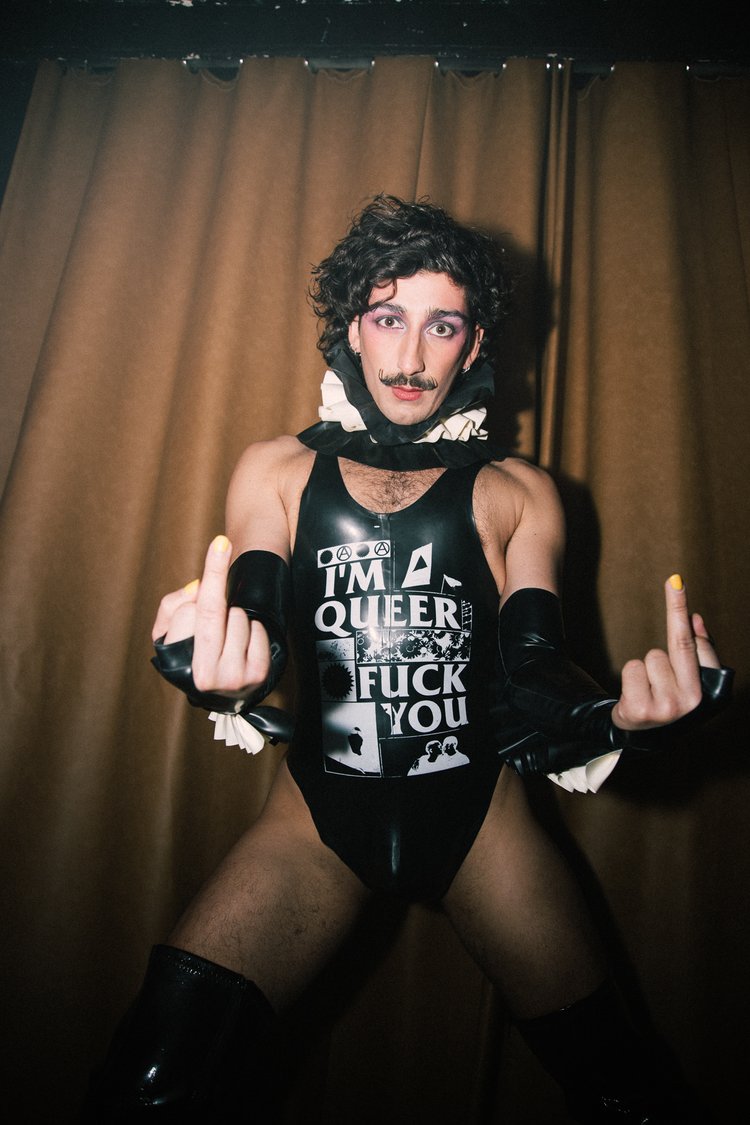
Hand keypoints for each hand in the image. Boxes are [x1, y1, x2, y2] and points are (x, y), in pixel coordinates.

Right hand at [151, 535, 270, 699]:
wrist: (220, 686)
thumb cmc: (192, 648)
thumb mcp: (169, 629)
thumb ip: (172, 606)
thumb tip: (197, 588)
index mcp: (176, 662)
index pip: (189, 611)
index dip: (208, 577)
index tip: (220, 544)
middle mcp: (203, 676)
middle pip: (215, 614)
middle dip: (219, 586)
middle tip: (222, 557)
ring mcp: (232, 680)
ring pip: (239, 620)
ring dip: (235, 618)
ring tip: (228, 633)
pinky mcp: (257, 677)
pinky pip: (259, 632)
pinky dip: (254, 630)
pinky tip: (244, 642)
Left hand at [611, 576, 720, 731]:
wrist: (643, 734)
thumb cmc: (668, 698)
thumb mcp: (688, 678)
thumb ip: (697, 649)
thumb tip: (695, 618)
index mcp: (706, 690)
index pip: (692, 642)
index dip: (681, 608)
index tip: (675, 580)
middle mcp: (690, 700)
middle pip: (668, 648)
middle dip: (665, 638)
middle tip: (668, 612)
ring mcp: (665, 707)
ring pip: (647, 659)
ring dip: (644, 670)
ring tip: (648, 690)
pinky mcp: (640, 710)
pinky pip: (631, 670)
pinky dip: (630, 679)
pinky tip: (636, 697)